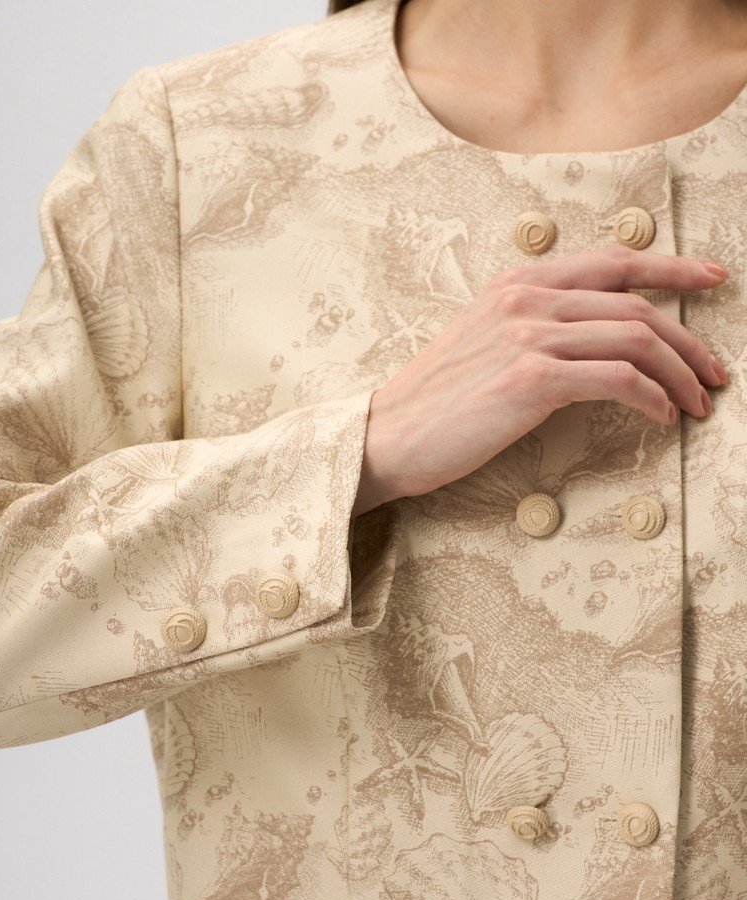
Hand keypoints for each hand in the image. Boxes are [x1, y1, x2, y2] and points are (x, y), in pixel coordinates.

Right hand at [353, 245, 727, 514]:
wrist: (390, 434)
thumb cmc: (437, 399)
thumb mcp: (484, 340)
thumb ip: (533, 323)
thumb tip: (590, 337)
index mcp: (517, 282)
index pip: (612, 260)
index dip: (671, 266)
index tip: (711, 277)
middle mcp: (526, 298)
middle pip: (635, 302)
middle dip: (689, 339)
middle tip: (714, 372)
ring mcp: (527, 335)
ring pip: (635, 337)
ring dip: (679, 373)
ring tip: (696, 402)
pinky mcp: (530, 379)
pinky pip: (615, 378)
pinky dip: (650, 397)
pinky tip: (660, 416)